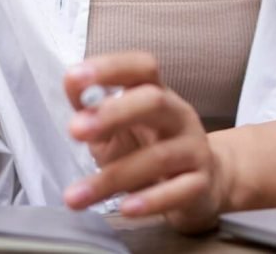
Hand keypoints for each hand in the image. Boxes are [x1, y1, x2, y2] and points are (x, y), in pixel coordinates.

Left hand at [63, 52, 231, 233]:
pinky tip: (126, 208)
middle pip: (154, 101)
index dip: (110, 68)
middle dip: (114, 113)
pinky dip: (151, 201)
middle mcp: (178, 114)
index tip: (74, 77)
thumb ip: (92, 107)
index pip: (141, 67)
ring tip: (75, 195)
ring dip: (113, 176)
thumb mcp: (116, 126)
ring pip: (159, 157)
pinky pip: (178, 192)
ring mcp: (193, 148)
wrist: (204, 181)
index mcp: (157, 92)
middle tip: (75, 129)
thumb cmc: (149, 148)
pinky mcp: (200, 184)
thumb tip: (71, 82)